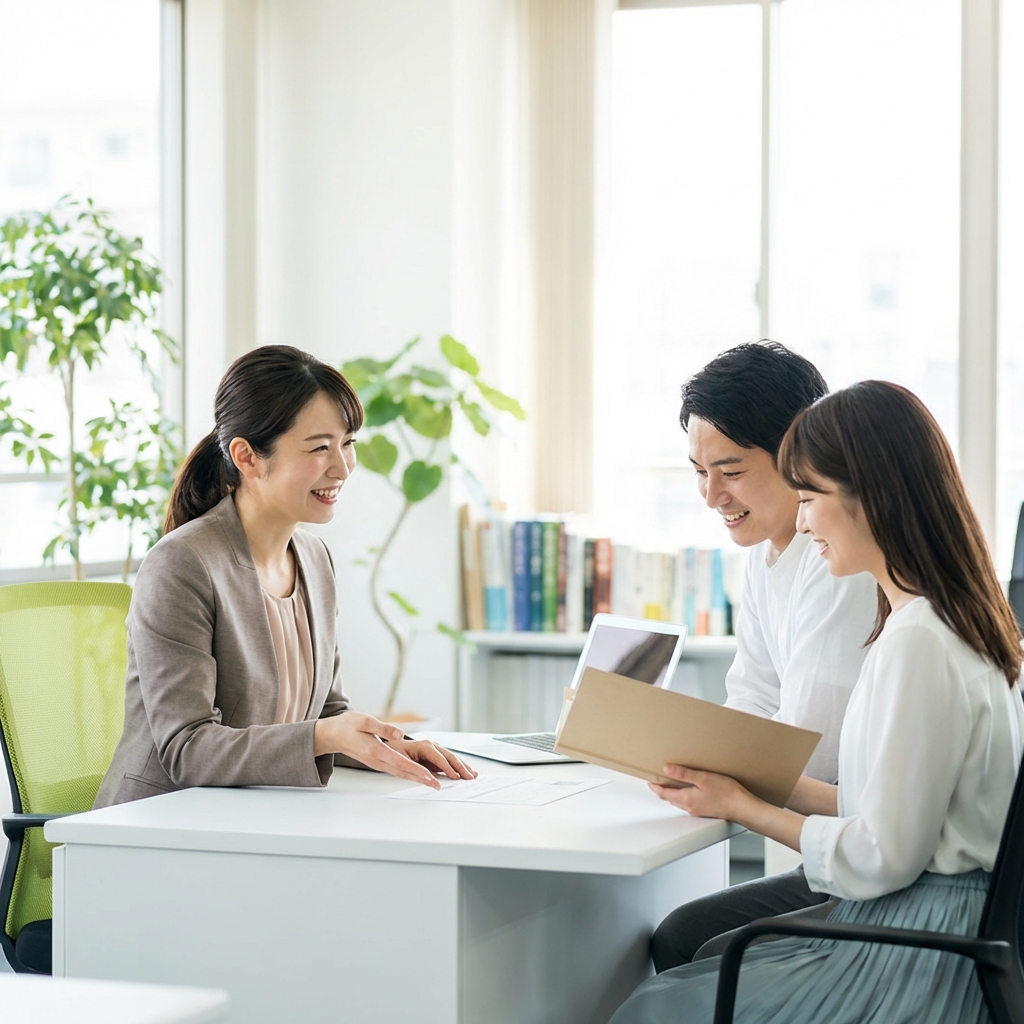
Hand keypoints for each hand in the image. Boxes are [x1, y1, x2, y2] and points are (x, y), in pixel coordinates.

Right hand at [314, 713, 449, 788]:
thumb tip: (399, 733)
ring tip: (431, 783)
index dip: (416, 770)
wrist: (332, 735)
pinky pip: (395, 770)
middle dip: (421, 779)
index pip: (400, 762)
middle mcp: (377, 760)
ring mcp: (377, 763)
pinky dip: (408, 774)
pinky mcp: (377, 762)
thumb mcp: (364, 720)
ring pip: (400, 773)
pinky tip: (417, 775)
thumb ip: (383, 728)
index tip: (429, 776)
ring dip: (416, 779)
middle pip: (403, 772)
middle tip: (437, 786)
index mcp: (375, 750)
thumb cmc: (347, 726)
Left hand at [384, 738, 477, 782]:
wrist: (388, 747)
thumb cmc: (393, 754)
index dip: (448, 768)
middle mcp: (431, 745)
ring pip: (452, 758)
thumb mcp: (402, 765)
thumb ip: (418, 774)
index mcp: (424, 746)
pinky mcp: (435, 755)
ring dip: (463, 766)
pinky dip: (459, 766)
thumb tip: (434, 783)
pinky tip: (466, 771)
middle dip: (461, 767)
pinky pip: (449, 761)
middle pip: (450, 756)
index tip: (456, 777)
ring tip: (473, 774)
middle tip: (470, 777)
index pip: (439, 758)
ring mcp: (435, 749)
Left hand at [648, 765, 750, 820]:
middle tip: (657, 781)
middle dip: (663, 790)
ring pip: (680, 801)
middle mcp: (690, 807)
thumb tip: (666, 769)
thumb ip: (684, 774)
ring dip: (673, 793)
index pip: (664, 793)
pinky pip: (689, 802)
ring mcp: (698, 810)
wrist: (743, 808)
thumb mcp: (703, 778)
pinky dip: (683, 795)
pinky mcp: (706, 809)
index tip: (649, 781)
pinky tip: (689, 789)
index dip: (656, 787)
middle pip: (670, 798)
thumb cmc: (727, 794)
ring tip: (671, 783)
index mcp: (687, 799)